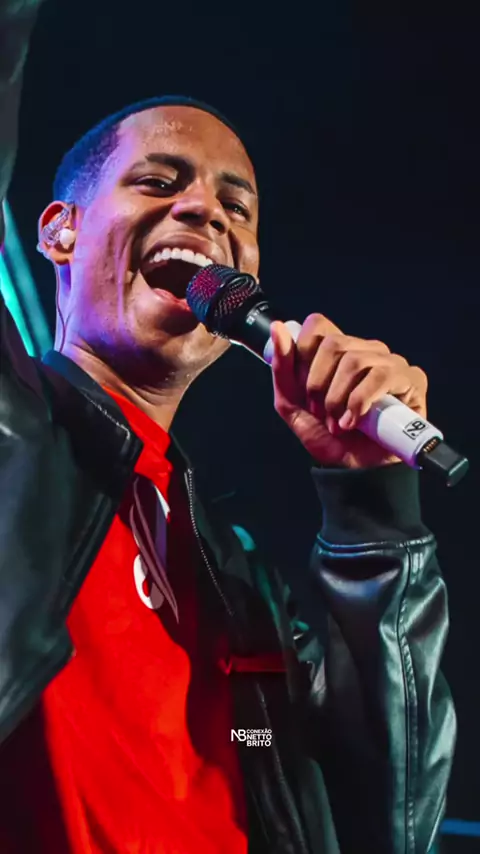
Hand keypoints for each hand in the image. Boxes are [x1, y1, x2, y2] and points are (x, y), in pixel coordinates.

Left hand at [270, 314, 427, 468]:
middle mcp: (365, 350)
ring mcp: (389, 362)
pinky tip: (355, 422)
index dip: (304, 354)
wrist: (356, 470)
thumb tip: (277, 328)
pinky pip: (381, 375)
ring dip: (338, 398)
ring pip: (354, 359)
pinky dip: (360, 401)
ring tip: (338, 422)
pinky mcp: (411, 379)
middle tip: (320, 413)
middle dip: (318, 385)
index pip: (318, 325)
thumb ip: (282, 369)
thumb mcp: (293, 406)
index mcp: (338, 352)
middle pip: (333, 344)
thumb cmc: (329, 437)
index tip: (303, 388)